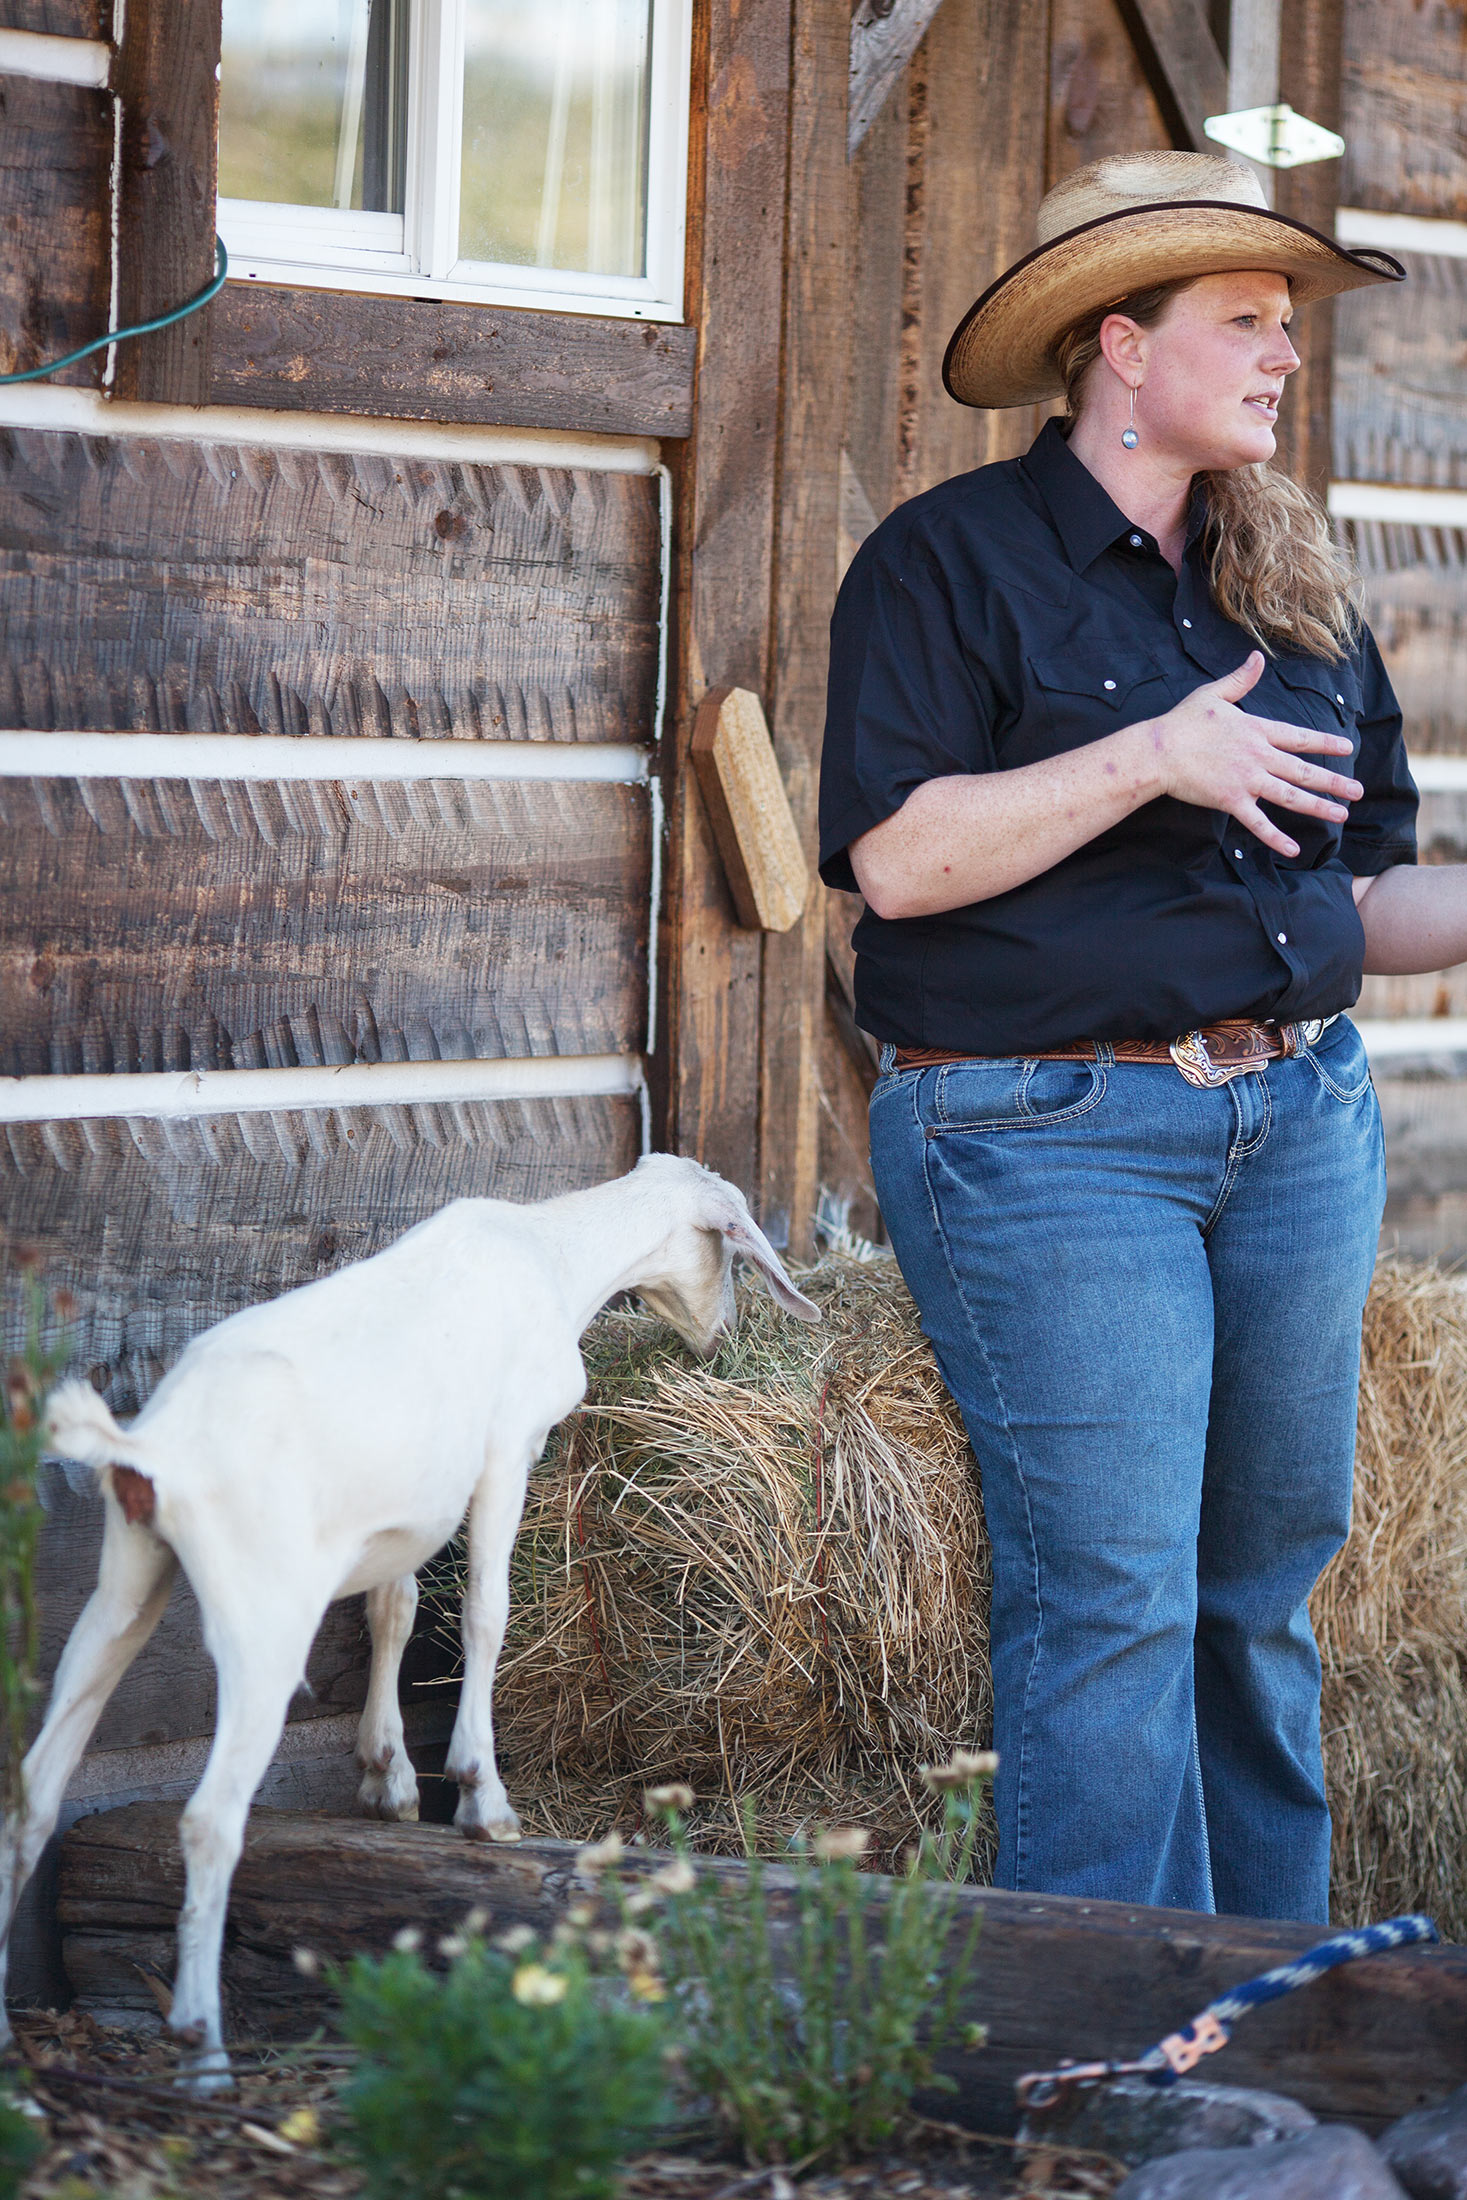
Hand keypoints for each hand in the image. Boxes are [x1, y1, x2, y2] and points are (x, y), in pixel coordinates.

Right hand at [1139, 650, 1361, 858]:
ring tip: (1341, 815)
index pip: (1300, 737)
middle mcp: (1259, 756)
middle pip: (1304, 770)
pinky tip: (1294, 850)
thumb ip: (1240, 679)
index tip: (1347, 749)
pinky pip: (1259, 823)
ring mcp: (1248, 780)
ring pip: (1291, 796)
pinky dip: (1276, 838)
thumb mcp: (1213, 693)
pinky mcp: (1232, 801)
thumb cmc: (1183, 721)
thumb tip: (1257, 657)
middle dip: (1334, 782)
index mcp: (1257, 730)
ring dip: (1319, 807)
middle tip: (1358, 792)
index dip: (1326, 743)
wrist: (1159, 750)